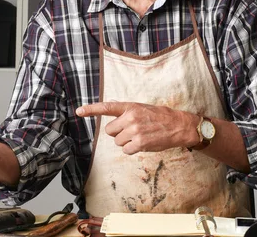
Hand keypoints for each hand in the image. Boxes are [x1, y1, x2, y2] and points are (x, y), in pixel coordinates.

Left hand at [76, 102, 198, 154]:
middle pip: (109, 130)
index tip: (78, 111)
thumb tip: (112, 110)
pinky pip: (125, 150)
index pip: (107, 107)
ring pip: (117, 141)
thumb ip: (127, 111)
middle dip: (117, 133)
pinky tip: (142, 144)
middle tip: (131, 131)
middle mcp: (130, 118)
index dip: (91, 109)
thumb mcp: (142, 108)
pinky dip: (132, 149)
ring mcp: (134, 131)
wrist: (178, 125)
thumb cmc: (161, 116)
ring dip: (126, 142)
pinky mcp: (139, 143)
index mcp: (130, 107)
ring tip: (140, 136)